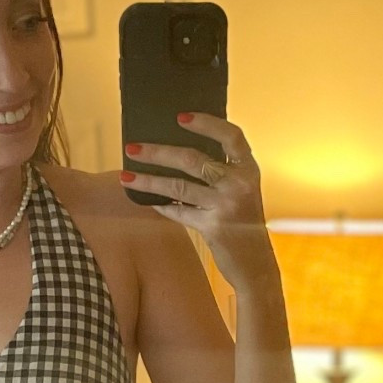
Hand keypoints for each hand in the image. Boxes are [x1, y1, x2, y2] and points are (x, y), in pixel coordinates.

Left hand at [120, 113, 273, 287]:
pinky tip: (148, 201)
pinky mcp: (213, 227)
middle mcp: (239, 184)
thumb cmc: (244, 224)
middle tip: (132, 148)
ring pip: (178, 187)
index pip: (230, 135)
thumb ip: (223, 172)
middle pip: (192, 159)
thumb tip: (180, 153)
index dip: (206, 123)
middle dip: (158, 152)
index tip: (180, 117)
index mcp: (248, 169)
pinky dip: (162, 207)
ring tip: (126, 177)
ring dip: (149, 181)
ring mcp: (226, 205)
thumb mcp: (242, 191)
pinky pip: (179, 212)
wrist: (256, 265)